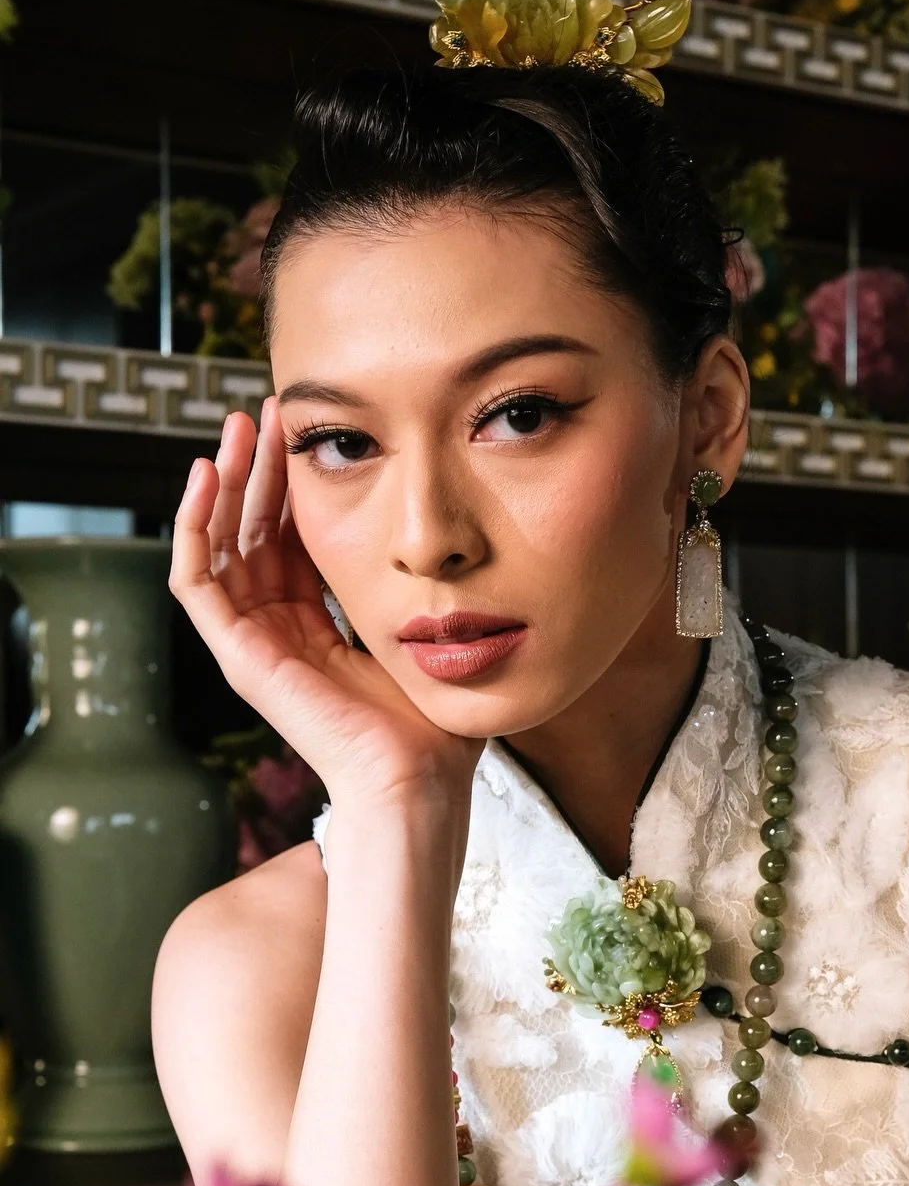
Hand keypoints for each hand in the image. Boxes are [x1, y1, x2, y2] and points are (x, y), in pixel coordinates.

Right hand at [170, 400, 484, 809]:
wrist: (417, 775)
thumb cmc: (431, 723)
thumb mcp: (420, 632)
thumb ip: (412, 586)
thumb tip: (440, 535)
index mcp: (317, 627)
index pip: (289, 539)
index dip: (292, 484)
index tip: (308, 430)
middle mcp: (277, 631)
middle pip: (250, 532)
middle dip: (257, 468)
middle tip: (266, 410)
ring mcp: (252, 643)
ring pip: (218, 544)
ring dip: (223, 482)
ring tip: (238, 427)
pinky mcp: (236, 656)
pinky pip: (193, 578)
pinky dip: (191, 525)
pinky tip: (204, 475)